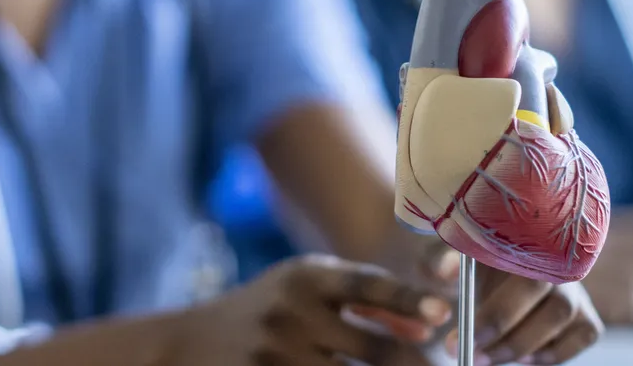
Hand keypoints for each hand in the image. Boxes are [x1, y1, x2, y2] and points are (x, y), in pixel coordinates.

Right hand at [172, 254, 452, 365]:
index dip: (409, 299)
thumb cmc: (266, 311)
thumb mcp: (306, 290)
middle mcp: (292, 314)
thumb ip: (364, 303)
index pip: (368, 284)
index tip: (444, 312)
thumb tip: (428, 328)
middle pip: (376, 351)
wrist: (188, 344)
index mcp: (306, 277)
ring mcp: (278, 355)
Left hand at [413, 241, 603, 365]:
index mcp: (532, 243)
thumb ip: (449, 261)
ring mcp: (578, 290)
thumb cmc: (486, 262)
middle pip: (552, 304)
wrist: (511, 266)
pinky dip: (554, 353)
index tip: (467, 338)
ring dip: (525, 346)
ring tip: (490, 356)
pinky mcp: (587, 316)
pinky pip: (583, 337)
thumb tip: (445, 273)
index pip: (526, 281)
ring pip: (563, 320)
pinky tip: (525, 357)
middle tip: (474, 355)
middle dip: (510, 337)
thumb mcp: (465, 257)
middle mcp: (562, 263)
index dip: (498, 315)